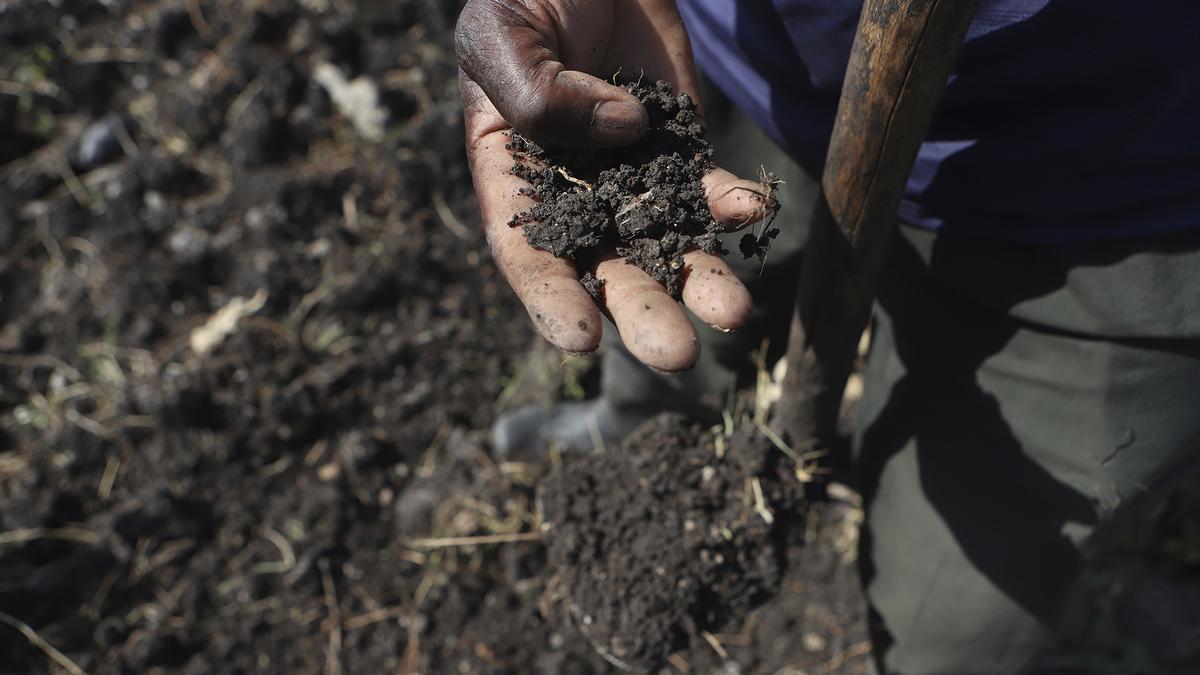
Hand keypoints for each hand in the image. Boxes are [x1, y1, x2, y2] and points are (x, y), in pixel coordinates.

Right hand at [456, 0, 770, 371]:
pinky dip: (731, 205)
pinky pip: (708, 190)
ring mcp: (632, 183)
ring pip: (666, 244)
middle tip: (677, 355)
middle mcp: (574, 200)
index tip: (581, 339)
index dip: (551, 300)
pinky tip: (753, 208)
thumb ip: (539, 96)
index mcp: (513, 185)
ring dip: (700, 280)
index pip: (528, 256)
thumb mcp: (501, 38)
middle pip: (607, 269)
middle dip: (643, 312)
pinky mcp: (680, 155)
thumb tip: (624, 133)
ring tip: (734, 313)